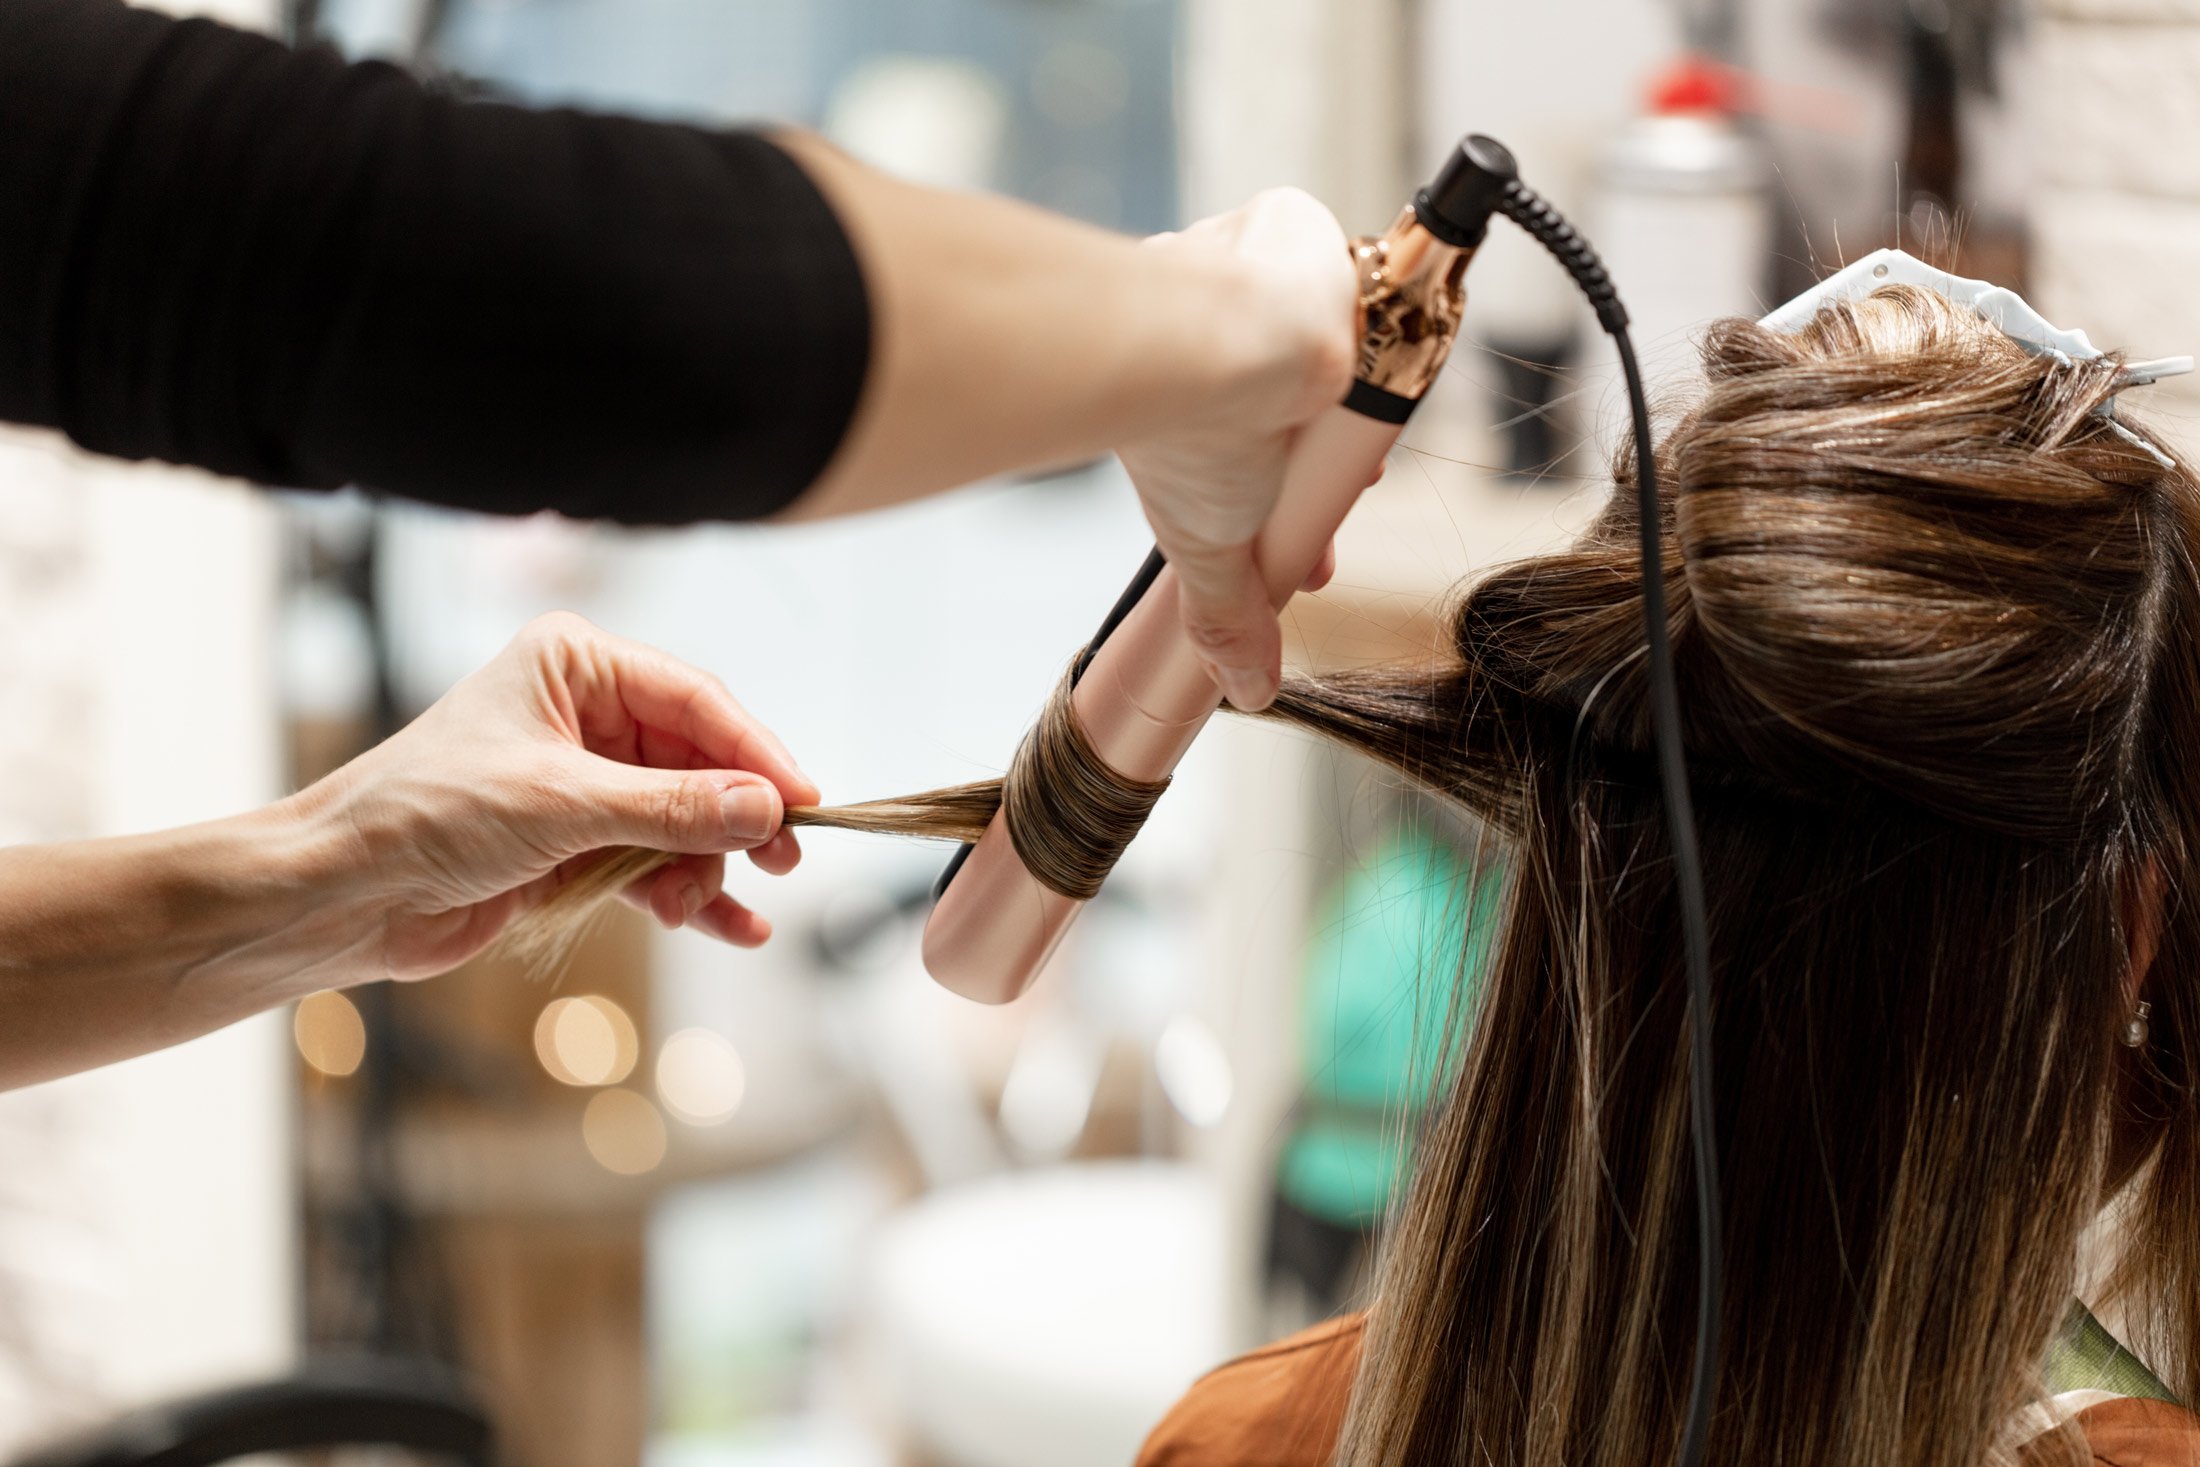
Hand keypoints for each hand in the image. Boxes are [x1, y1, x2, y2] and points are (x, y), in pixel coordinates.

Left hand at [301, 612, 817, 980]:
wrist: (343, 892)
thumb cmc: (426, 814)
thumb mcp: (562, 804)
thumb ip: (672, 809)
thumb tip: (765, 808)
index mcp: (576, 665)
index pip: (695, 699)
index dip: (756, 751)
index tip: (804, 799)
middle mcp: (585, 714)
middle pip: (700, 761)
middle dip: (736, 815)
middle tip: (782, 857)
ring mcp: (584, 782)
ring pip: (685, 819)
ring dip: (704, 866)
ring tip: (707, 906)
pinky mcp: (576, 843)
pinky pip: (658, 863)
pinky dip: (691, 894)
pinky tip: (732, 927)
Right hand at [1120, 187, 1357, 710]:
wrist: (1220, 349)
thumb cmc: (1194, 433)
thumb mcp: (1209, 546)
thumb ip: (1223, 614)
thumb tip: (1240, 692)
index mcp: (1191, 395)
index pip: (1259, 441)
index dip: (1301, 495)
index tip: (1325, 547)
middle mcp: (1215, 330)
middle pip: (1298, 391)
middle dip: (1331, 453)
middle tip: (1351, 493)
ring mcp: (1252, 274)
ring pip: (1322, 329)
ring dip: (1347, 381)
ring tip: (1348, 412)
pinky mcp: (1288, 227)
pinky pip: (1341, 262)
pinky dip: (1359, 295)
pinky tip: (1366, 328)